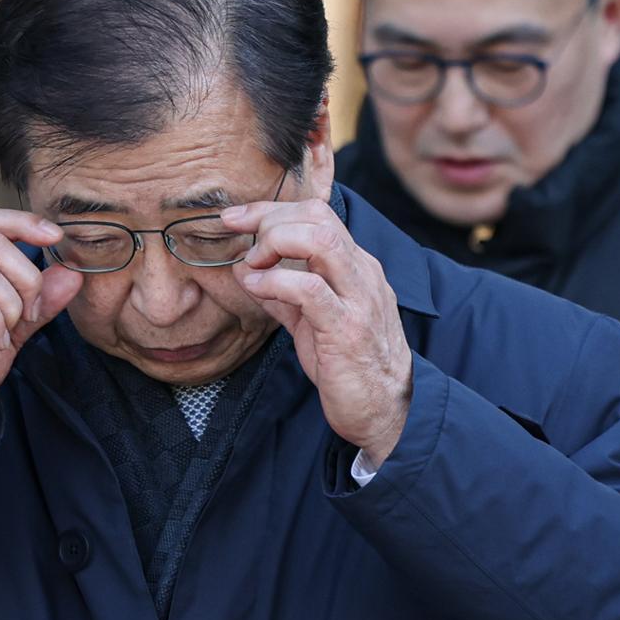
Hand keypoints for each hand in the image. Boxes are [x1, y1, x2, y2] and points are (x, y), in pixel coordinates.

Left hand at [221, 198, 411, 469]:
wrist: (384, 410)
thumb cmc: (348, 366)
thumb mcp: (311, 322)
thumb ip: (283, 294)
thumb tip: (246, 270)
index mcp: (355, 267)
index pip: (316, 215)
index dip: (271, 209)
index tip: (235, 217)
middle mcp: (361, 273)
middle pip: (317, 216)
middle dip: (269, 218)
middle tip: (239, 240)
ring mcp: (358, 298)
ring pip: (320, 241)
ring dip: (275, 242)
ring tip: (253, 264)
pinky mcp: (346, 328)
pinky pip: (309, 289)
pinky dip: (275, 281)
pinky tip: (256, 287)